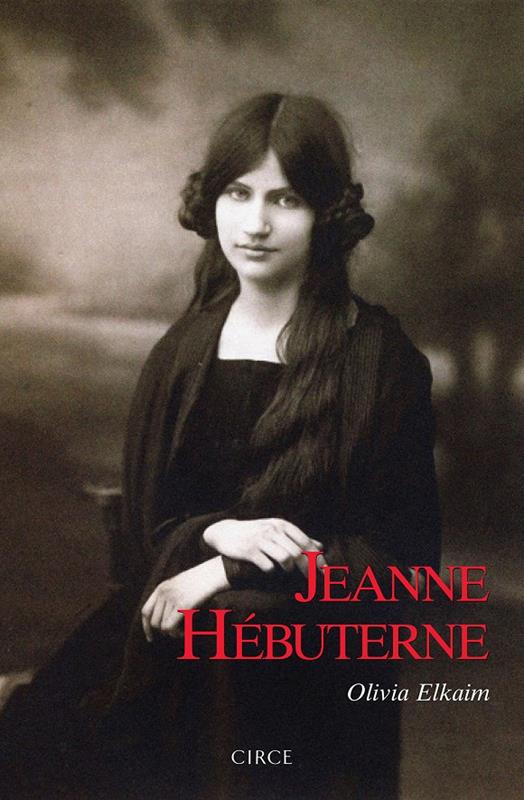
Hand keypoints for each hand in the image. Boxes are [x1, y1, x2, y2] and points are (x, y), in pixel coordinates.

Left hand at [141, 556, 228, 640]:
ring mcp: (172, 598)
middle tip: (176, 632)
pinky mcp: (182, 605)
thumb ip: (170, 598)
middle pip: (154, 622)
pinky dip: (176, 633)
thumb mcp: (180, 586)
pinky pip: (170, 627)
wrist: (213, 573)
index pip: (145, 611)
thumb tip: (165, 621)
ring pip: (162, 626)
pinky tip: (185, 632)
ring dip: (172, 633)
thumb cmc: (201, 581)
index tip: (150, 638)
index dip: (146, 627)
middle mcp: (164, 593)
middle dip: (163, 631)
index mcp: (161, 587)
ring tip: (182, 631)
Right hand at [203, 518, 325, 576]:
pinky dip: (272, 571)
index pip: (306, 542)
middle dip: (308, 569)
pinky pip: (268, 566)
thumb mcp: (276, 531)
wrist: (225, 532)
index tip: (325, 572)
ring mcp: (261, 540)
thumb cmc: (255, 533)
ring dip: (289, 569)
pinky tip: (270, 571)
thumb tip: (320, 546)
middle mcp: (273, 530)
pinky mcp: (249, 551)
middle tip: (312, 580)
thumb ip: (297, 538)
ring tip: (286, 571)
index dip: (317, 558)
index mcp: (282, 525)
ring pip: (285, 558)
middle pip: (298, 553)